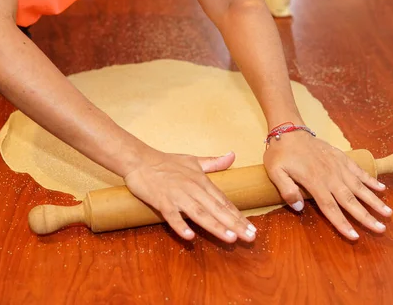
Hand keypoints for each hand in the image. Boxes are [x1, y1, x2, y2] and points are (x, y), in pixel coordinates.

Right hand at [123, 150, 256, 242]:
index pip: (224, 201)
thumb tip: (232, 155)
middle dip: (235, 224)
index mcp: (202, 181)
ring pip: (199, 213)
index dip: (239, 215)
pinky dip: (180, 225)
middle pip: (217, 209)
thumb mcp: (193, 160)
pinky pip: (172, 215)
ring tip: (231, 238)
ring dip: (215, 226)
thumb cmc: (166, 161)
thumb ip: (214, 162)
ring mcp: (177, 195)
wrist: (140, 159)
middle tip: (250, 237)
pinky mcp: (161, 200)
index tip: (252, 228)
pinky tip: (189, 236)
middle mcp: (193, 189)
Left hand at [263, 131, 392, 239]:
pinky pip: (359, 170)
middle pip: (350, 200)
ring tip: (389, 212)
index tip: (355, 236)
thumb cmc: (280, 153)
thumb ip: (287, 190)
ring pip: (359, 186)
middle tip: (382, 229)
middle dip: (366, 216)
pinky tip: (382, 189)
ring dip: (374, 200)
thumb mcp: (275, 172)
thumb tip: (299, 209)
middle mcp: (330, 176)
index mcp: (314, 182)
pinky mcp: (341, 157)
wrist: (288, 130)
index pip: (330, 207)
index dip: (342, 223)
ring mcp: (338, 166)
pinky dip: (371, 180)